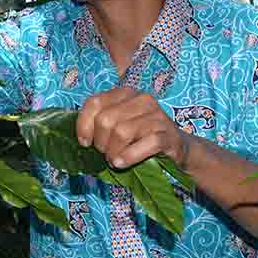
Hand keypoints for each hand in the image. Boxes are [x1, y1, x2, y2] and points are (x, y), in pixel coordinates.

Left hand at [76, 88, 190, 169]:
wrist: (177, 149)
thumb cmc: (140, 138)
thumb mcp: (117, 125)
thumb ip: (99, 123)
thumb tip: (80, 136)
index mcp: (125, 93)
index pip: (94, 103)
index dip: (84, 125)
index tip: (84, 142)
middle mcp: (141, 100)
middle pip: (106, 120)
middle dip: (100, 142)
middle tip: (105, 153)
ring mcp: (157, 116)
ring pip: (122, 132)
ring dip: (113, 151)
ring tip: (113, 159)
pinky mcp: (169, 135)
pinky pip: (145, 144)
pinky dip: (129, 157)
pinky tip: (121, 163)